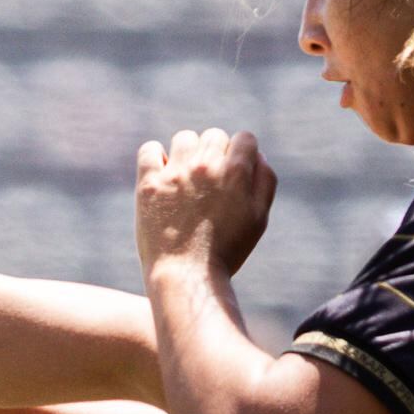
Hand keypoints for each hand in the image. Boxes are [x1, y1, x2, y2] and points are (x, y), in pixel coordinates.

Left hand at [135, 128, 275, 276]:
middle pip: (214, 136)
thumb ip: (264, 181)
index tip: (232, 175)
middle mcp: (205, 165)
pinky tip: (161, 175)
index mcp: (236, 171)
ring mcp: (175, 172)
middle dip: (214, 155)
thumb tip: (257, 156)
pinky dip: (155, 158)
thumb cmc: (227, 252)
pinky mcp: (149, 184)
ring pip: (184, 139)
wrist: (187, 277)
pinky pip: (149, 150)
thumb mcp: (259, 218)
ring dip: (187, 153)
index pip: (244, 139)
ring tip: (185, 180)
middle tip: (209, 184)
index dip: (241, 155)